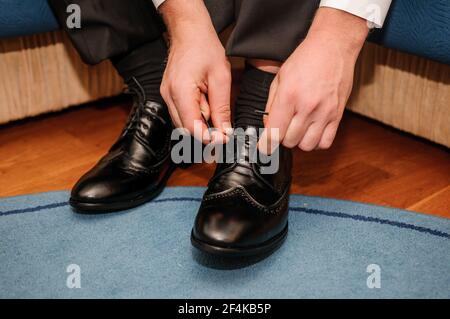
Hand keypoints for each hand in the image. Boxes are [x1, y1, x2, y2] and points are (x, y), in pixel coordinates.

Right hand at [159, 0, 231, 143]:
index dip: (208, 138)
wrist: (189, 31)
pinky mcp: (170, 94)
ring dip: (200, 124)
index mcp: (181, 91)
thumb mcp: (221, 78)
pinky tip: (206, 104)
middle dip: (205, 134)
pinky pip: (182, 113)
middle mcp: (169, 96)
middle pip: (185, 129)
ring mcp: (167, 96)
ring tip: (214, 110)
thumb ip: (221, 107)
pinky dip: (195, 115)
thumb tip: (225, 130)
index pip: (192, 127)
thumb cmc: (204, 48)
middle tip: (223, 134)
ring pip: (183, 123)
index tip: (223, 139)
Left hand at [259, 8, 367, 152]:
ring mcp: (325, 112)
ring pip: (307, 145)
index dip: (265, 145)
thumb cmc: (305, 60)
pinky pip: (325, 142)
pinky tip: (312, 132)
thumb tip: (267, 126)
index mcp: (289, 96)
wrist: (333, 46)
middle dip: (282, 138)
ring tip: (297, 130)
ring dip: (299, 141)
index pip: (274, 132)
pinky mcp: (338, 115)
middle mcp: (307, 107)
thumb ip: (271, 104)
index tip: (263, 148)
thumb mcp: (280, 78)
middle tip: (283, 128)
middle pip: (289, 141)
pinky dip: (316, 142)